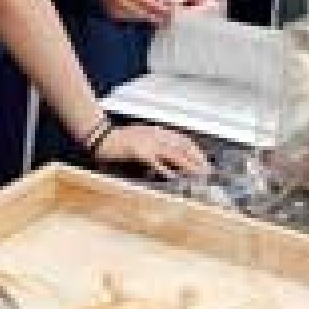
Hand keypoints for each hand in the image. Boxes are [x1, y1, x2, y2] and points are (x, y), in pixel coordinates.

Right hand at [95, 125, 209, 177]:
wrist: (102, 136)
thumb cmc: (120, 139)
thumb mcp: (142, 136)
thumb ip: (157, 144)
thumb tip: (172, 158)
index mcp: (158, 131)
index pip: (183, 140)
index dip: (196, 151)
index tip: (205, 162)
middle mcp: (156, 135)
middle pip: (182, 147)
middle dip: (196, 160)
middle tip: (206, 173)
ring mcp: (148, 143)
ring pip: (173, 154)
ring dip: (186, 165)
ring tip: (196, 176)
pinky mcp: (138, 151)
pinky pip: (155, 161)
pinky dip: (165, 169)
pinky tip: (173, 177)